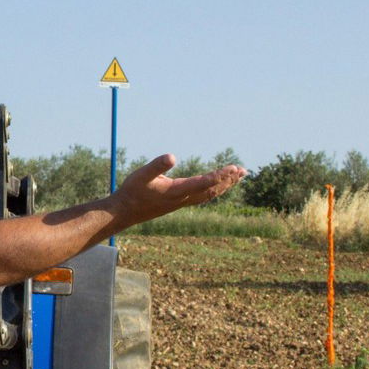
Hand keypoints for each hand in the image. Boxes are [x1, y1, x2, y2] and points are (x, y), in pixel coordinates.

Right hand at [110, 155, 246, 222]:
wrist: (124, 212)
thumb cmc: (132, 191)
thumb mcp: (141, 175)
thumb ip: (157, 166)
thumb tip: (172, 156)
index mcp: (176, 191)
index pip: (203, 183)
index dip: (219, 176)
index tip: (233, 168)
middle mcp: (182, 199)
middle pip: (211, 190)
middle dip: (228, 180)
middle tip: (244, 171)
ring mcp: (181, 202)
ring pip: (208, 194)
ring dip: (224, 186)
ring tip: (238, 177)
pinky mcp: (178, 203)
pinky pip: (202, 196)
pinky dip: (214, 189)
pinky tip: (217, 185)